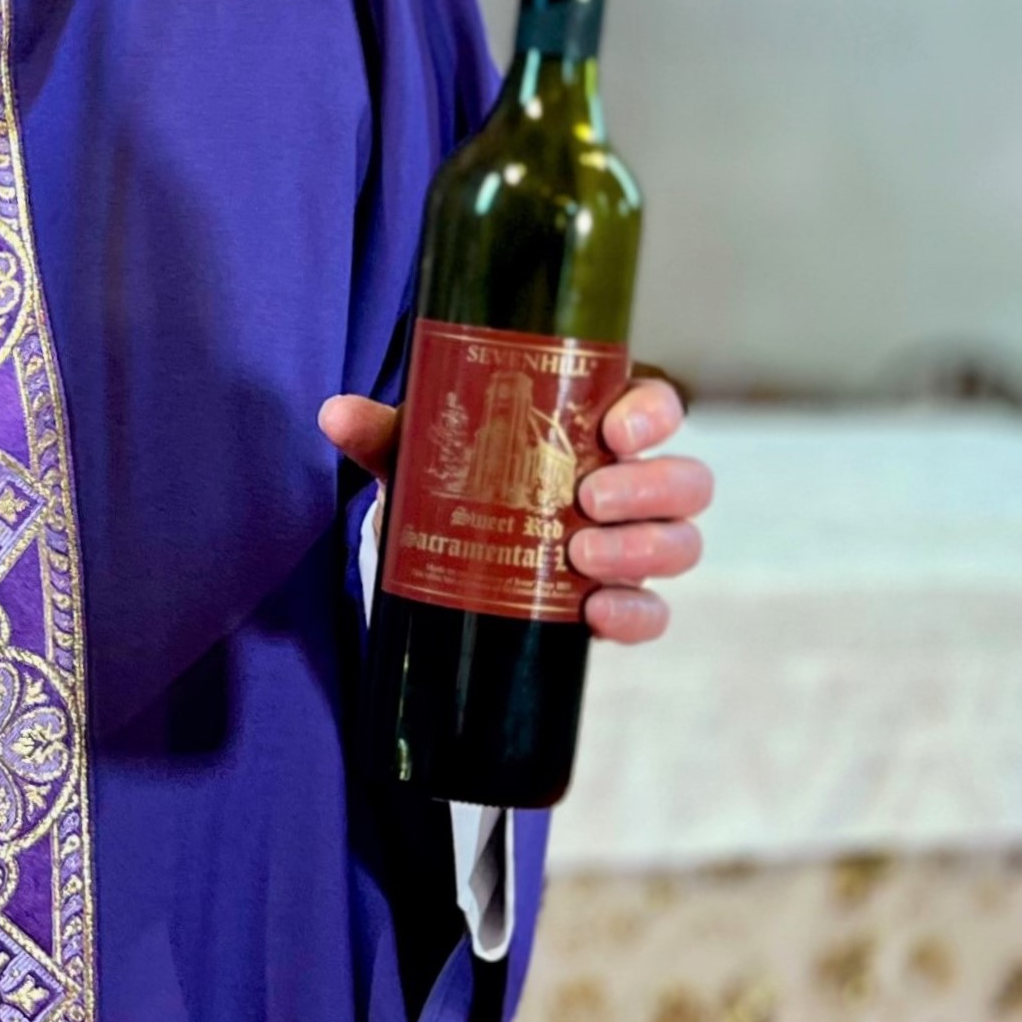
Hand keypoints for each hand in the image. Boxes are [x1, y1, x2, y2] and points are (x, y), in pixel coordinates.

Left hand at [319, 374, 711, 643]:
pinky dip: (634, 614)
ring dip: (641, 551)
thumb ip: (388, 432)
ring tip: (579, 557)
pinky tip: (595, 614)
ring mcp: (634, 545)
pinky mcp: (621, 600)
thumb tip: (335, 414)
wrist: (458, 547)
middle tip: (586, 500)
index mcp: (598, 429)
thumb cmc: (460, 477)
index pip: (657, 407)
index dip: (653, 416)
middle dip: (648, 490)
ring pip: (680, 543)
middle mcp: (632, 484)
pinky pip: (653, 613)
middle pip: (686, 481)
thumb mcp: (426, 453)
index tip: (614, 431)